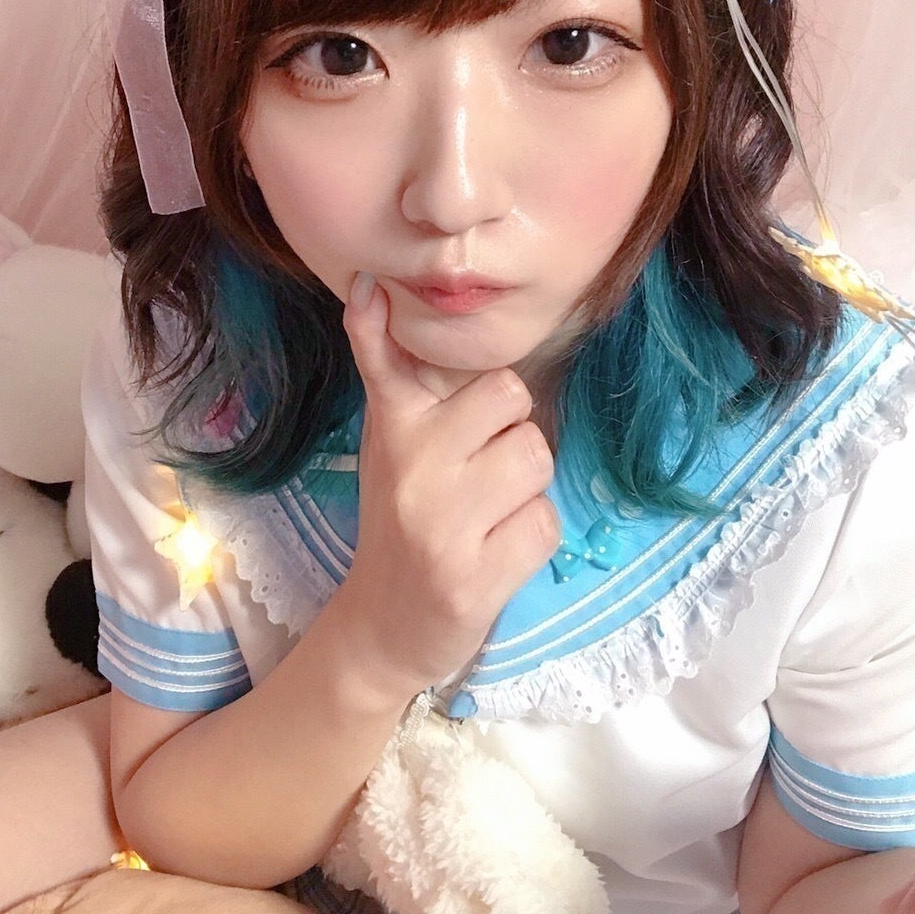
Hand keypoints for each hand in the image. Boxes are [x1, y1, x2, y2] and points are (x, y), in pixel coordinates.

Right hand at [325, 272, 559, 701]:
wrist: (383, 626)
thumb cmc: (402, 520)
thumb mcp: (390, 443)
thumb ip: (393, 372)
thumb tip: (369, 286)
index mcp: (393, 430)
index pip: (389, 362)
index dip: (377, 326)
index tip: (370, 288)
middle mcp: (411, 469)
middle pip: (511, 398)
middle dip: (512, 431)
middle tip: (481, 470)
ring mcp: (441, 525)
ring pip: (536, 458)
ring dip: (527, 489)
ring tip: (490, 513)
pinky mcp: (474, 578)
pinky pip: (545, 523)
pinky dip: (532, 537)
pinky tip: (496, 552)